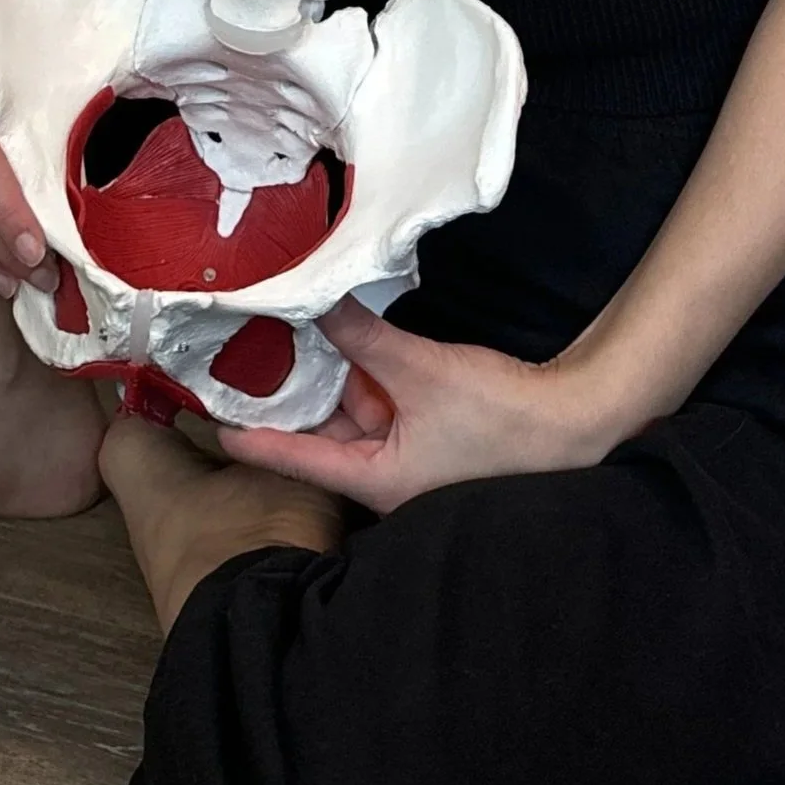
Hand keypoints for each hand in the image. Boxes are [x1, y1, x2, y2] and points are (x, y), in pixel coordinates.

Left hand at [217, 299, 633, 512]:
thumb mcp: (420, 370)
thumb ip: (363, 339)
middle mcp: (387, 478)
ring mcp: (413, 462)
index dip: (251, 438)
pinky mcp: (436, 441)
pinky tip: (353, 344)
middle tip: (248, 355)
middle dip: (294, 396)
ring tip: (290, 338)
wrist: (575, 424)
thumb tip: (316, 303)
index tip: (209, 423)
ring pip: (357, 419)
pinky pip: (387, 411)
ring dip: (335, 382)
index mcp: (375, 480)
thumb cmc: (499, 418)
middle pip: (325, 435)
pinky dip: (369, 381)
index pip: (295, 459)